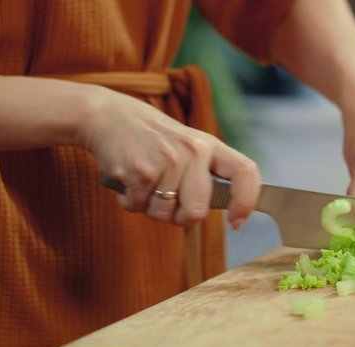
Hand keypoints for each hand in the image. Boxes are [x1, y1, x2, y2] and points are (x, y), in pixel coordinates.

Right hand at [76, 86, 259, 227]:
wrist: (108, 116)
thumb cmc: (153, 140)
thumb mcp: (187, 146)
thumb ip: (204, 174)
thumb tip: (224, 208)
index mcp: (209, 145)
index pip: (245, 172)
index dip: (246, 201)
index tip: (236, 222)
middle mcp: (193, 150)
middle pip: (197, 211)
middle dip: (181, 218)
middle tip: (168, 205)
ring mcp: (167, 160)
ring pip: (164, 214)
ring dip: (150, 208)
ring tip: (144, 183)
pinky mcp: (140, 170)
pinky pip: (139, 207)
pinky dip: (130, 202)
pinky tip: (127, 179)